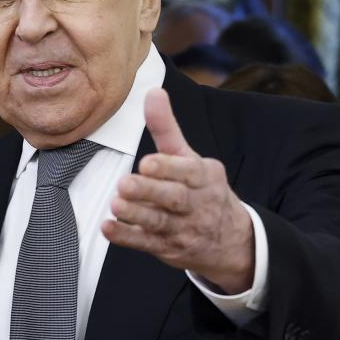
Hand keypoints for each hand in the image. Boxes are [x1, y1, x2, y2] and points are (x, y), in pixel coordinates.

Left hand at [101, 89, 254, 293]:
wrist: (231, 241)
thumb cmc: (201, 190)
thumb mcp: (189, 157)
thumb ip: (167, 128)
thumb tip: (152, 91)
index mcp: (204, 177)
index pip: (188, 173)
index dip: (168, 169)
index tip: (146, 163)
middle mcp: (197, 204)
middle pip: (174, 199)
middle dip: (150, 192)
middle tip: (124, 184)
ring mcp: (183, 229)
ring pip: (159, 223)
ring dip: (136, 215)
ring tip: (115, 205)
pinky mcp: (167, 248)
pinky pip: (146, 244)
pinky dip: (127, 237)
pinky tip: (108, 228)